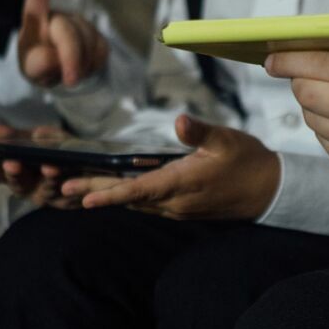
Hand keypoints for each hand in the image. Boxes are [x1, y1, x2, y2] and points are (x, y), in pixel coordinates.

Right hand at [0, 122, 79, 206]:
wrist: (93, 162)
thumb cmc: (58, 149)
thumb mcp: (38, 138)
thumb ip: (15, 137)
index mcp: (14, 169)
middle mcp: (26, 184)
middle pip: (13, 182)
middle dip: (12, 173)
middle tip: (10, 163)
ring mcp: (44, 193)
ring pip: (40, 188)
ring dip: (43, 177)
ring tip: (44, 166)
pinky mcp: (63, 199)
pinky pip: (60, 191)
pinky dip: (59, 180)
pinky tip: (57, 169)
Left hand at [17, 0, 108, 87]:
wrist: (59, 70)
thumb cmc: (39, 64)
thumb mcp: (31, 69)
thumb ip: (38, 64)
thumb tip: (56, 58)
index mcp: (35, 19)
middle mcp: (58, 16)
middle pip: (67, 32)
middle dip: (71, 57)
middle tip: (71, 80)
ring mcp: (80, 24)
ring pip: (87, 42)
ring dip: (81, 65)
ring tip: (70, 76)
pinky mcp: (97, 36)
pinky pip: (101, 50)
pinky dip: (93, 65)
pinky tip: (84, 68)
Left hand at [60, 114, 280, 219]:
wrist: (269, 191)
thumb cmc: (248, 161)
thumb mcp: (226, 139)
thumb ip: (200, 132)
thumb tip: (178, 120)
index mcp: (182, 184)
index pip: (139, 190)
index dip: (110, 193)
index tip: (83, 196)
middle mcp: (175, 202)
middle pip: (128, 198)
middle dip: (94, 191)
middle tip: (60, 188)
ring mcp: (176, 208)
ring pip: (134, 202)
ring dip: (105, 194)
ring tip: (73, 187)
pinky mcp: (180, 207)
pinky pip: (145, 204)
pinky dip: (123, 197)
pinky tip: (107, 189)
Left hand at [265, 49, 328, 185]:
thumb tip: (319, 36)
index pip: (319, 65)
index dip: (289, 59)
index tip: (272, 55)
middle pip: (306, 93)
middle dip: (297, 79)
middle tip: (299, 72)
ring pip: (312, 118)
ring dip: (313, 103)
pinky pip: (324, 141)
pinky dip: (327, 126)